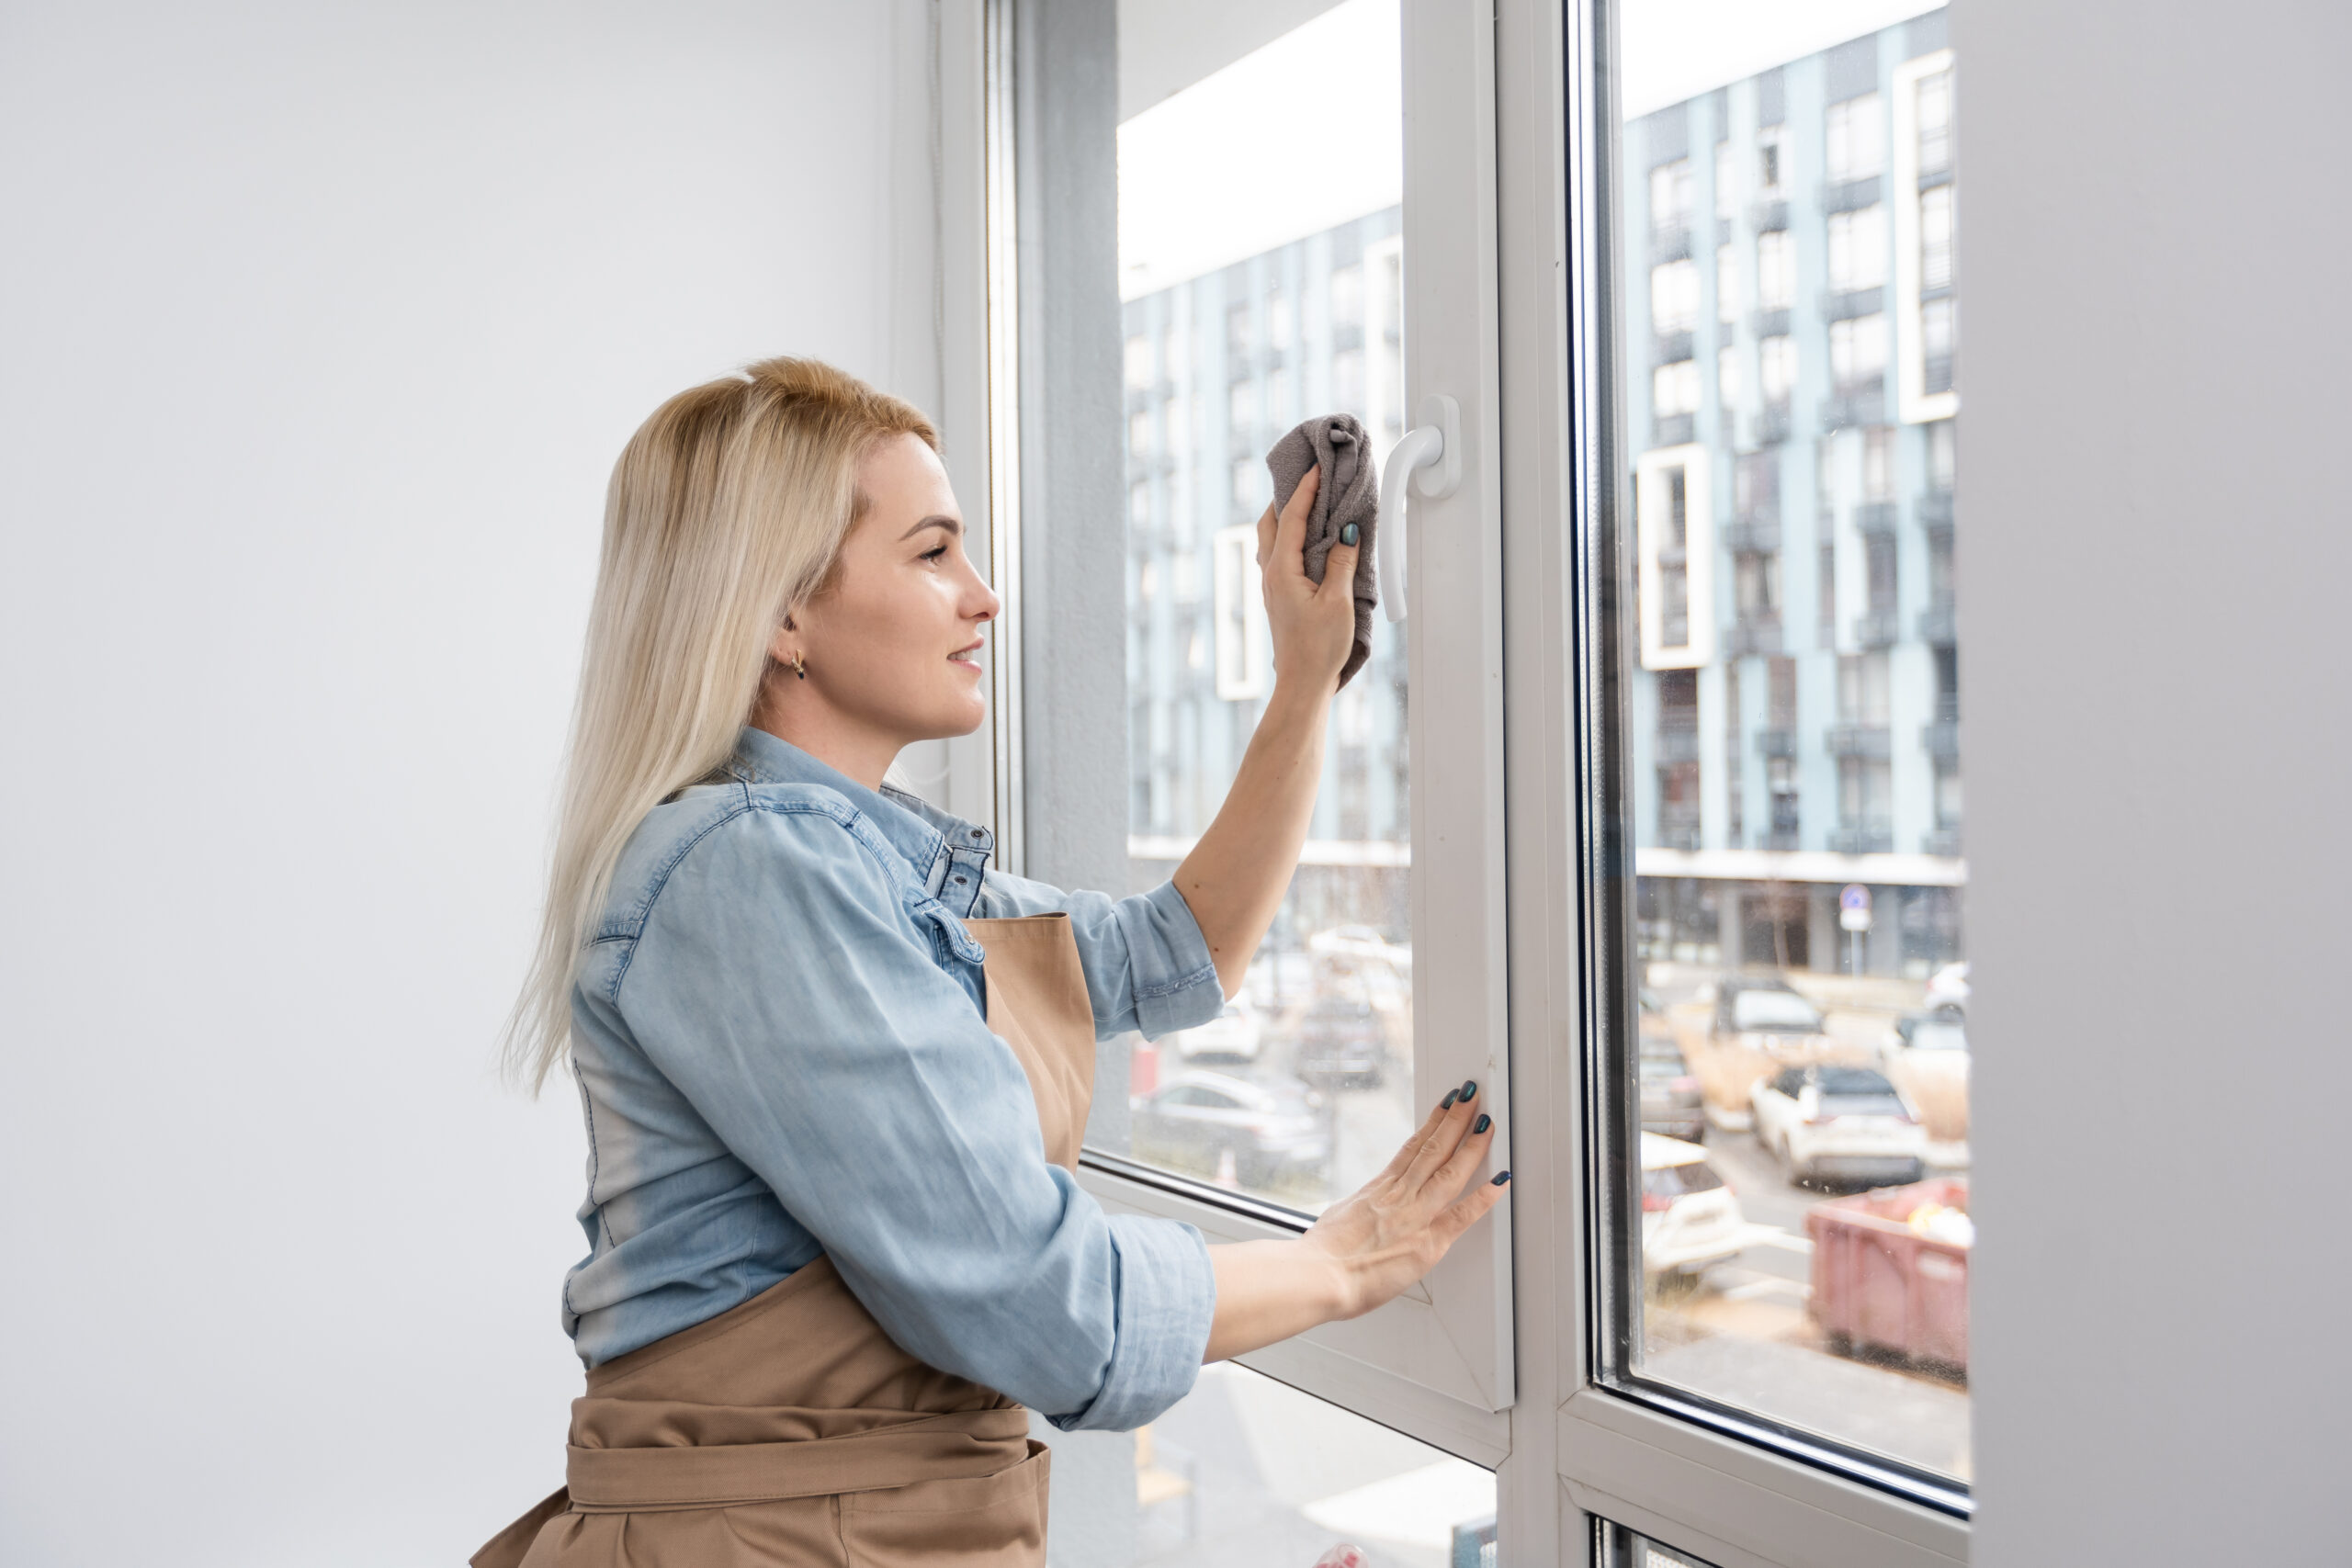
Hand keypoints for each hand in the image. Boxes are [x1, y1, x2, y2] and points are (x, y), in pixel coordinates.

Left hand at [1254, 467, 1358, 690]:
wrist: (1302, 683)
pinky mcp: (1279, 596)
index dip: (1306, 489)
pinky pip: (1279, 554)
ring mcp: (1271, 586)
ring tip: (1309, 501)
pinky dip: (1290, 536)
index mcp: (1281, 570)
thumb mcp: (1338, 601)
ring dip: (1287, 516)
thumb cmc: (1319, 648)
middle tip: (1308, 478)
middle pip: (1270, 522)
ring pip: (1271, 538)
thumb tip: (1347, 531)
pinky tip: (1307, 538)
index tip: (1317, 466)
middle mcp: (1270, 574)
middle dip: (1286, 496)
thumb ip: (1342, 562)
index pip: (1292, 517)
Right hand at [1299, 1082, 1508, 1320]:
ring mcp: (1415, 1215)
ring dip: (1472, 1144)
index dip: (1432, 1124)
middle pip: (1433, 1149)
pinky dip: (1484, 1197)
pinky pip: (1463, 1215)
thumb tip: (1360, 1213)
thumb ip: (1359, 1213)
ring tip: (1487, 1121)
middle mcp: (1399, 1196)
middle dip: (1455, 1119)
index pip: (1412, 1148)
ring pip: (1450, 1171)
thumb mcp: (1338, 1219)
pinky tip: (1501, 1180)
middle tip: (1472, 1095)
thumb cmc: (1321, 1257)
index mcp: (1378, 1190)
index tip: (1445, 1106)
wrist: (1318, 1275)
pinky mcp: (1427, 1242)